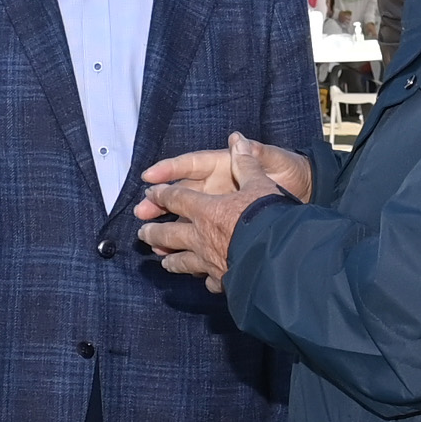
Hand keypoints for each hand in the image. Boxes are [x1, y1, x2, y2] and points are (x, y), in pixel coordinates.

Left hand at [134, 132, 309, 282]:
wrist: (278, 256)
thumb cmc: (267, 216)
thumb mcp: (260, 183)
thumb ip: (247, 163)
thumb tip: (237, 140)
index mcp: (207, 210)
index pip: (177, 199)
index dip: (162, 194)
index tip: (151, 193)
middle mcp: (201, 237)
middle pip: (169, 234)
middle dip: (154, 232)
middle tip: (142, 233)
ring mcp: (208, 261)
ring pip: (182, 261)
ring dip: (171, 260)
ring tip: (163, 260)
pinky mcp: (222, 281)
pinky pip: (208, 280)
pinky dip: (205, 279)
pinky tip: (205, 281)